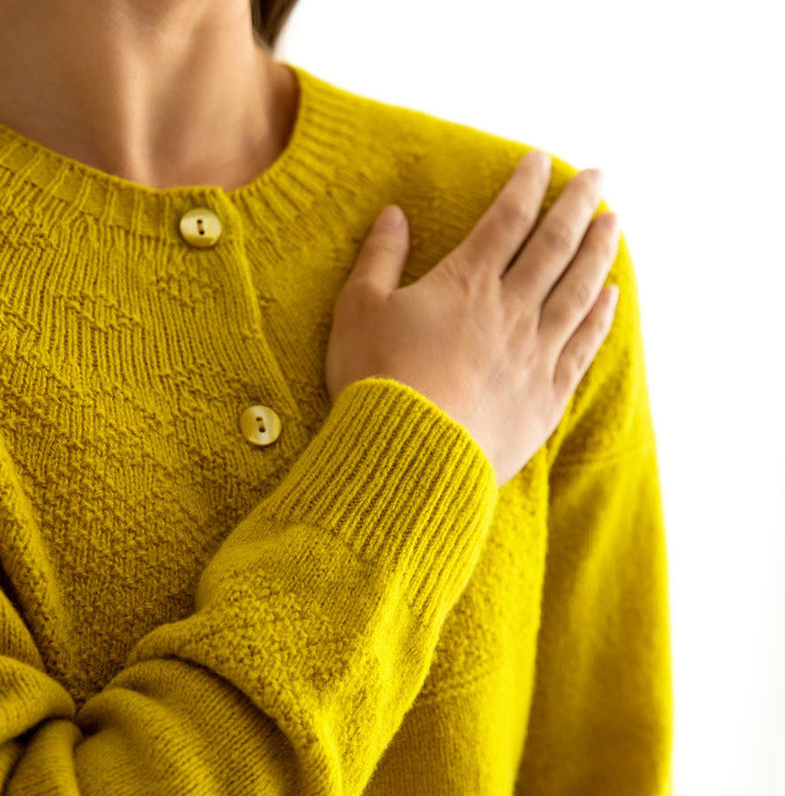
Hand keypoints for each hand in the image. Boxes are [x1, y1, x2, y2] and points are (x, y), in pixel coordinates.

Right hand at [325, 150, 620, 487]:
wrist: (408, 455)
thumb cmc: (376, 380)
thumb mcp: (359, 309)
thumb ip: (380, 258)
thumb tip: (393, 214)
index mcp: (466, 283)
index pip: (506, 219)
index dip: (525, 185)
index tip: (540, 160)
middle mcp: (511, 310)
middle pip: (554, 245)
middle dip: (578, 205)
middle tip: (598, 176)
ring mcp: (535, 352)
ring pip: (579, 289)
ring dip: (600, 251)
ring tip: (615, 223)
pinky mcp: (546, 395)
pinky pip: (583, 346)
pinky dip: (600, 317)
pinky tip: (611, 296)